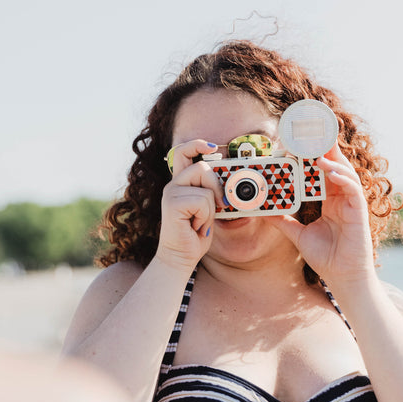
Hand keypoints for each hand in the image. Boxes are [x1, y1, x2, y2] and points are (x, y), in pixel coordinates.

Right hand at [154, 139, 223, 271]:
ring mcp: (171, 194)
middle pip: (201, 167)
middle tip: (218, 205)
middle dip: (216, 186)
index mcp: (180, 183)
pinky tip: (195, 226)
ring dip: (211, 209)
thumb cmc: (195, 234)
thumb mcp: (208, 209)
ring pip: (205, 188)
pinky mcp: (173, 204)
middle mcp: (173, 185)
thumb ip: (213, 192)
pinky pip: (202, 201)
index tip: (213, 146)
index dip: (197, 144)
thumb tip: (230, 183)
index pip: (183, 152)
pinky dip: (205, 217)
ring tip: (200, 222)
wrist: (180, 257)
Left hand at [267, 143, 376, 286]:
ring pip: (345, 174)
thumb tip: (263, 212)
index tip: (300, 144)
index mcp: (329, 201)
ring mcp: (351, 204)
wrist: (341, 277)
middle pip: (335, 167)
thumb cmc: (325, 257)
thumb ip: (283, 221)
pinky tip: (330, 173)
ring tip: (317, 154)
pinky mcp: (359, 212)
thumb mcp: (297, 235)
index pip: (321, 173)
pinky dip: (342, 179)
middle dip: (326, 150)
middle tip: (313, 134)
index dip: (313, 157)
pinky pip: (353, 190)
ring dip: (332, 162)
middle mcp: (341, 198)